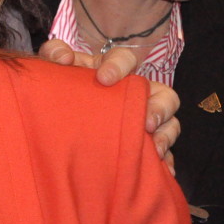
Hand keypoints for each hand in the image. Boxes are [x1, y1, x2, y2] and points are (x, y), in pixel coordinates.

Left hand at [39, 39, 179, 172]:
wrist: (61, 110)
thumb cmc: (64, 83)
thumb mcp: (56, 65)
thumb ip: (54, 52)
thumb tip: (64, 57)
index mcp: (115, 70)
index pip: (125, 59)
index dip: (118, 66)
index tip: (103, 78)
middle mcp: (136, 92)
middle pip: (163, 94)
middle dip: (159, 108)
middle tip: (146, 122)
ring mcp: (143, 117)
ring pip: (169, 123)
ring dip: (165, 135)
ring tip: (154, 149)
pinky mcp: (143, 141)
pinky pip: (164, 151)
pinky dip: (166, 162)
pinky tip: (163, 171)